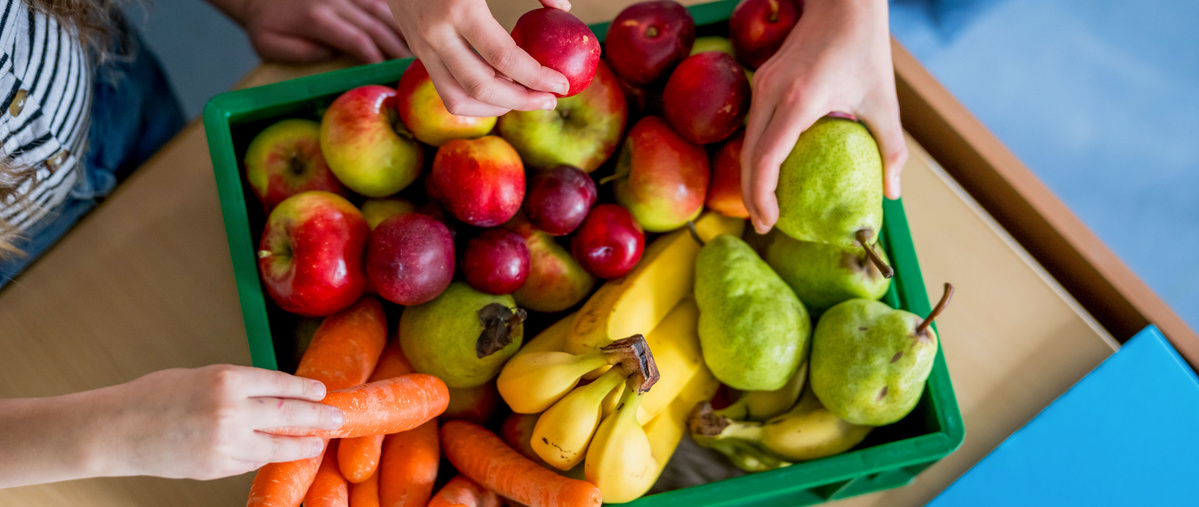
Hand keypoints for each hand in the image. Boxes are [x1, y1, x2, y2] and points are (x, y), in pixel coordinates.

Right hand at [98, 365, 342, 479]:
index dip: (306, 390)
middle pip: (288, 414)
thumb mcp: (200, 377)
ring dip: (300, 444)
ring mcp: (225, 442)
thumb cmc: (154, 397)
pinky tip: (279, 453)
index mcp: (227, 379)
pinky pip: (251, 461)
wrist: (115, 430)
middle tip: (336, 418)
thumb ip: (237, 387)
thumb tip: (274, 395)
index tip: (322, 393)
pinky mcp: (216, 466)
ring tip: (316, 442)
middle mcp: (231, 410)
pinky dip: (267, 457)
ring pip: (276, 445)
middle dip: (317, 417)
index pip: (281, 384)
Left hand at [219, 0, 411, 62]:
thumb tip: (331, 55)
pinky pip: (376, 2)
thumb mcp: (269, 44)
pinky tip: (407, 30)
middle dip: (397, 48)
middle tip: (415, 67)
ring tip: (419, 50)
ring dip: (401, 31)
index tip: (389, 73)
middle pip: (375, 26)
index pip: (357, 39)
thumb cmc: (265, 23)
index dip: (376, 57)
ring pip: (381, 12)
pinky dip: (394, 17)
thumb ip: (299, 52)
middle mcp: (335, 2)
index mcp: (317, 18)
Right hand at [384, 0, 570, 115]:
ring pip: (458, 98)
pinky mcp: (415, 50)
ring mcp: (420, 46)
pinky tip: (500, 90)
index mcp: (460, 9)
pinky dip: (475, 97)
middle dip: (521, 101)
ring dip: (496, 107)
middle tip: (550, 100)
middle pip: (481, 87)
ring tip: (526, 100)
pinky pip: (446, 88)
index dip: (537, 77)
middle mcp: (435, 34)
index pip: (504, 58)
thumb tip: (562, 7)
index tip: (561, 85)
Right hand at [741, 0, 907, 233]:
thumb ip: (890, 149)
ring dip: (750, 176)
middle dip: (751, 195)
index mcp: (800, 100)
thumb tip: (893, 194)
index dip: (762, 194)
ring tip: (764, 206)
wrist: (842, 4)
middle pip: (748, 156)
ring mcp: (763, 85)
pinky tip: (769, 173)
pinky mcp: (762, 80)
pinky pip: (753, 126)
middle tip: (764, 225)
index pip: (767, 157)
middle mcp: (772, 92)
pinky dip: (756, 155)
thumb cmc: (865, 49)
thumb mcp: (884, 102)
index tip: (770, 220)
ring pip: (746, 142)